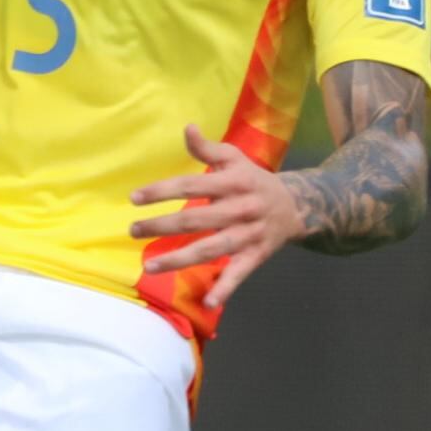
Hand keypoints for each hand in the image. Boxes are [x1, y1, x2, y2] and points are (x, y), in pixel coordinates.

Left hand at [129, 123, 301, 313]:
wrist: (297, 206)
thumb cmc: (254, 180)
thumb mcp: (235, 159)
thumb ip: (208, 149)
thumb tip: (187, 128)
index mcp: (233, 181)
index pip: (191, 185)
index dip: (162, 191)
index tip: (134, 198)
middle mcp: (241, 208)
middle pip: (196, 219)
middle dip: (162, 226)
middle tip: (134, 230)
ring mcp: (248, 235)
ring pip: (211, 248)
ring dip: (180, 259)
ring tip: (150, 265)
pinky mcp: (256, 256)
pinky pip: (239, 274)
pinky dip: (225, 288)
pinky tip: (208, 302)